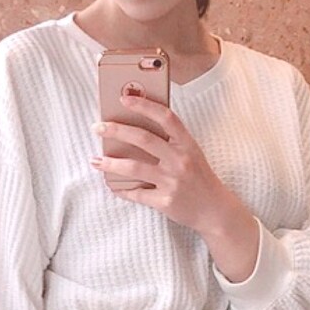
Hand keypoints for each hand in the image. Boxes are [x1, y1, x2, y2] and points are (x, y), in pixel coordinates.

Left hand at [91, 93, 259, 282]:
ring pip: (134, 167)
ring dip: (111, 163)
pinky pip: (137, 194)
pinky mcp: (165, 202)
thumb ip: (171, 142)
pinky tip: (111, 185)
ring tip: (95, 160)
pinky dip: (122, 190)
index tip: (123, 98)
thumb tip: (138, 128)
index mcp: (187, 144)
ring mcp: (172, 182)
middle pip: (143, 139)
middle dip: (117, 131)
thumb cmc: (199, 178)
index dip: (144, 105)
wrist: (214, 211)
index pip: (165, 117)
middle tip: (98, 127)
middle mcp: (179, 160)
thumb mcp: (191, 154)